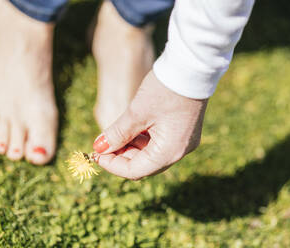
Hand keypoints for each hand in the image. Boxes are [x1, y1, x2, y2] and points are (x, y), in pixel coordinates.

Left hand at [93, 70, 207, 179]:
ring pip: (152, 154)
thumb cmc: (165, 88)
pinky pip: (161, 144)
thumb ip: (117, 133)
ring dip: (132, 147)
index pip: (135, 171)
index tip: (96, 153)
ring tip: (116, 133)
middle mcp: (180, 151)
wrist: (193, 66)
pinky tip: (132, 127)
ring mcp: (184, 141)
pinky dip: (144, 139)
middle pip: (145, 165)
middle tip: (104, 143)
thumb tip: (100, 148)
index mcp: (170, 151)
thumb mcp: (136, 112)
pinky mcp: (184, 131)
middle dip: (122, 156)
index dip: (112, 165)